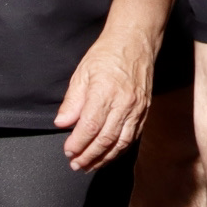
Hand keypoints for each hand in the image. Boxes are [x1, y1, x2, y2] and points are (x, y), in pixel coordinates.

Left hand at [54, 22, 154, 170]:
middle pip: (105, 139)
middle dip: (89, 156)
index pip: (89, 127)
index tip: (68, 151)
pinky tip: (109, 154)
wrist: (135, 41)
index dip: (77, 144)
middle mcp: (123, 103)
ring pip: (121, 142)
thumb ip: (72, 101)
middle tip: (76, 164)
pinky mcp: (144, 110)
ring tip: (90, 165)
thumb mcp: (81, 73)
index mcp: (104, 92)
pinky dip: (120, 149)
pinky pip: (133, 136)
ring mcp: (136, 108)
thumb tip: (62, 123)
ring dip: (104, 157)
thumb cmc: (107, 54)